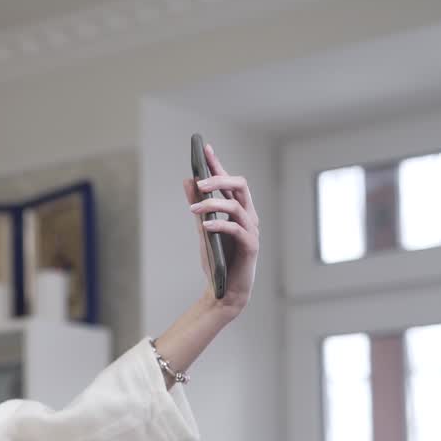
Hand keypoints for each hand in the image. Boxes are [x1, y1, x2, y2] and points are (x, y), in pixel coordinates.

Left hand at [182, 143, 259, 313]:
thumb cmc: (217, 260)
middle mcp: (248, 217)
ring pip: (237, 206)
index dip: (218, 164)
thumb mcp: (203, 229)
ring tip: (194, 209)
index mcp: (238, 210)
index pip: (229, 181)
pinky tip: (205, 226)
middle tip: (199, 183)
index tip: (204, 148)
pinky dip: (220, 225)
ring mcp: (251, 231)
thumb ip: (198, 206)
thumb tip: (188, 180)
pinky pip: (237, 229)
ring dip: (213, 204)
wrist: (224, 292)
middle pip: (240, 186)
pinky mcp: (250, 247)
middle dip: (219, 179)